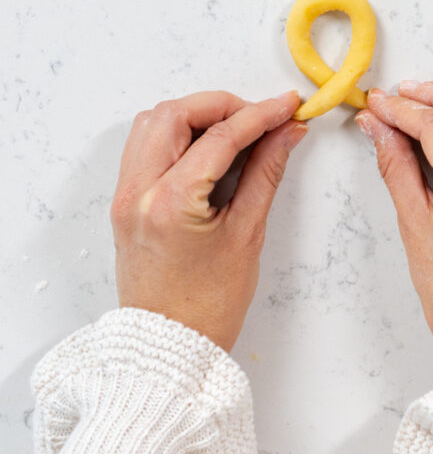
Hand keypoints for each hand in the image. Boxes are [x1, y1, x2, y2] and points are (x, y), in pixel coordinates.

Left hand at [112, 90, 305, 351]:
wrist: (169, 348)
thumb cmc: (208, 305)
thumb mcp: (247, 234)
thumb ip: (266, 173)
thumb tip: (287, 133)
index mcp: (170, 202)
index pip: (219, 136)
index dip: (260, 114)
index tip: (287, 106)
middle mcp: (137, 191)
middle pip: (174, 113)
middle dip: (221, 105)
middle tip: (260, 118)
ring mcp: (125, 195)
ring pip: (153, 123)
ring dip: (195, 115)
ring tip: (236, 131)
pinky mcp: (124, 201)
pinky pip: (144, 145)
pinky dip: (176, 134)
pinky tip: (207, 147)